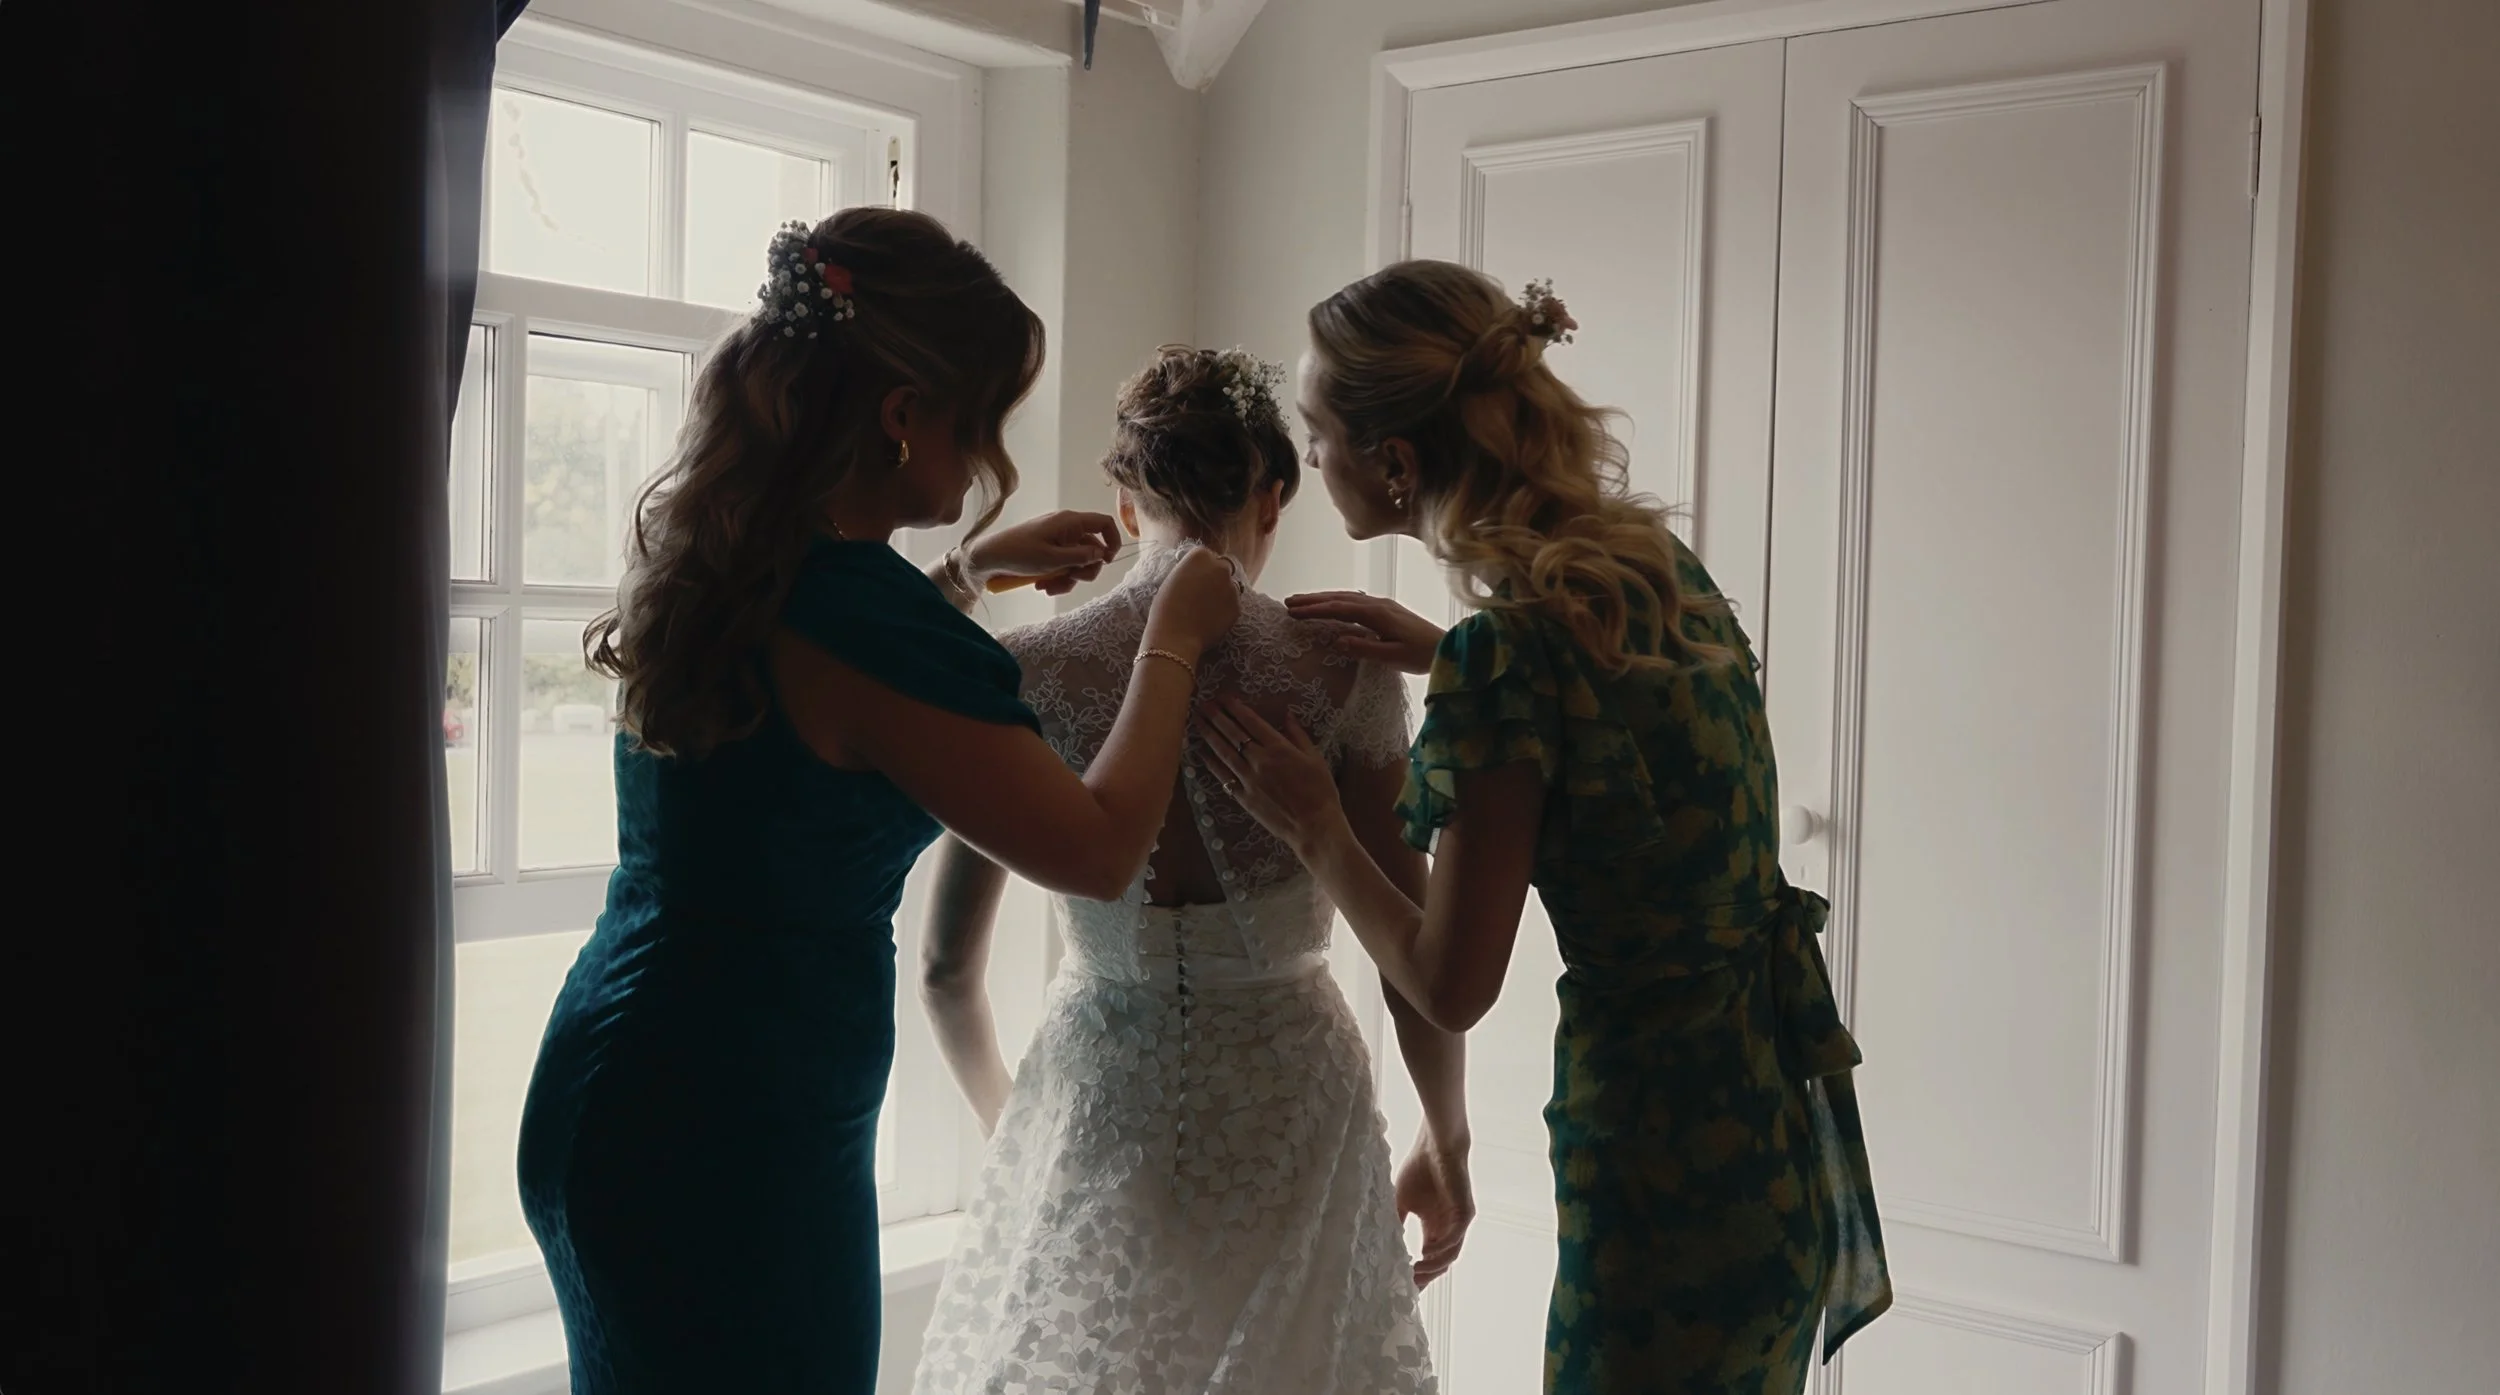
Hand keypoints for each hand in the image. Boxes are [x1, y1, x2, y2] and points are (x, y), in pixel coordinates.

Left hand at [963, 510, 1121, 595]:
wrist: (988, 557)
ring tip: (1049, 587)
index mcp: (1070, 522)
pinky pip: (1063, 564)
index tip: (1107, 561)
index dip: (1112, 541)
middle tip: (1070, 579)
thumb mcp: (1053, 560)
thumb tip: (1101, 554)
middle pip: (1092, 548)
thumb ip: (1081, 557)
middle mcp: (1066, 527)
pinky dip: (1057, 577)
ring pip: (1077, 561)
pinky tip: (1043, 585)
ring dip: (1068, 578)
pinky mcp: (1048, 550)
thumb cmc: (1019, 554)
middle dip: (1084, 569)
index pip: (1104, 523)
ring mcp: (1057, 539)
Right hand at [1143, 546, 1242, 654]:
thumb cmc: (1165, 608)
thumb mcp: (1172, 579)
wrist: (1174, 636)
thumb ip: (1190, 570)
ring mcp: (1231, 587)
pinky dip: (1225, 610)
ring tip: (1206, 608)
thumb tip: (1198, 573)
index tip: (1194, 578)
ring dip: (1222, 593)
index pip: (1206, 555)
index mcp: (1201, 555)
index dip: (1200, 568)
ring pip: (1231, 586)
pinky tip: (1210, 619)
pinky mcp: (1237, 606)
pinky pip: (1233, 604)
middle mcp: (1220, 567)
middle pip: (1223, 567)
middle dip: (1216, 577)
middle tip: (1204, 592)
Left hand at [1194, 695, 1344, 857]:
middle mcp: (1260, 761)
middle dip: (1217, 717)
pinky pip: (1223, 777)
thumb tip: (1287, 715)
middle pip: (1233, 735)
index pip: (1252, 722)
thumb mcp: (1315, 758)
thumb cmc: (1320, 791)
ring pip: (1224, 753)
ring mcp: (1249, 780)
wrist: (1313, 826)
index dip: (1236, 708)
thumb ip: (1298, 735)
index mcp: (1279, 748)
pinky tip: (1202, 753)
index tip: (1224, 697)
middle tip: (1203, 704)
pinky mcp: (1244, 798)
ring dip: (1209, 735)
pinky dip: (1212, 764)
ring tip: (1197, 721)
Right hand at [1285, 591, 1444, 673]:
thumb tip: (1336, 640)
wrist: (1448, 646)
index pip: (1339, 609)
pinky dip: (1339, 600)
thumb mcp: (1392, 657)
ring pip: (1348, 597)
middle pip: (1340, 598)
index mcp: (1378, 614)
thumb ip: (1364, 649)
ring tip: (1302, 602)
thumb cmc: (1422, 656)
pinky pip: (1356, 600)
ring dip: (1324, 598)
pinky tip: (1333, 603)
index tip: (1293, 612)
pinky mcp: (1388, 609)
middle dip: (1313, 599)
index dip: (1314, 610)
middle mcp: (1379, 604)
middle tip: (1288, 602)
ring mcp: (1384, 604)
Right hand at [1396, 1132, 1473, 1287]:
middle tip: (1408, 1288)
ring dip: (1432, 1267)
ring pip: (1449, 1255)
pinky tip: (1425, 1254)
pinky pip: (1455, 1238)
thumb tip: (1381, 1243)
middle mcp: (1448, 1229)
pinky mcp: (1465, 1214)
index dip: (1418, 1273)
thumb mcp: (1402, 1201)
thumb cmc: (1421, 1168)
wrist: (1436, 1145)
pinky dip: (1441, 1249)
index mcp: (1435, 1227)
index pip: (1428, 1258)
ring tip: (1414, 1274)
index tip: (1402, 1287)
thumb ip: (1397, 1221)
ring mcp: (1459, 1223)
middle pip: (1440, 1263)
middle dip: (1425, 1277)